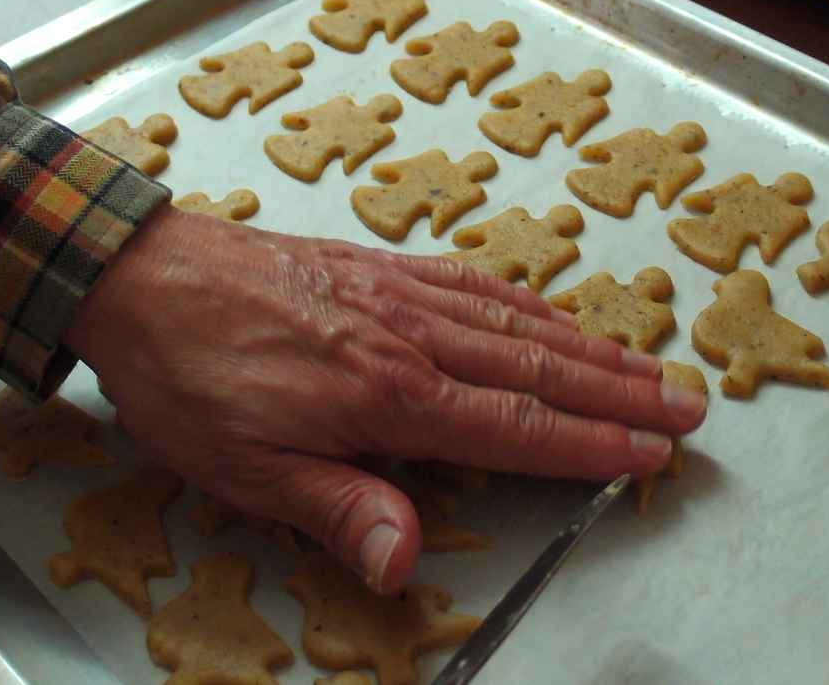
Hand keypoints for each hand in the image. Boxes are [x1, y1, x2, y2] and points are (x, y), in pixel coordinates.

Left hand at [64, 207, 705, 593]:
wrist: (141, 275)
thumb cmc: (186, 376)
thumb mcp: (245, 466)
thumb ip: (338, 507)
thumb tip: (405, 562)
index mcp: (387, 394)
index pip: (513, 428)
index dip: (589, 445)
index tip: (650, 453)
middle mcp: (408, 336)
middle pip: (535, 369)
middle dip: (617, 391)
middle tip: (687, 405)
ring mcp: (396, 292)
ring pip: (514, 321)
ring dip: (587, 345)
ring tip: (644, 361)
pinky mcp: (373, 265)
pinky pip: (468, 280)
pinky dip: (522, 299)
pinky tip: (543, 308)